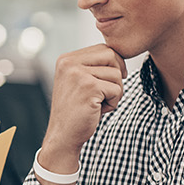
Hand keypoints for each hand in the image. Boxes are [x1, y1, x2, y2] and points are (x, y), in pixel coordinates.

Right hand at [38, 44, 125, 179]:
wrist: (63, 136)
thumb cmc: (75, 110)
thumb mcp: (79, 81)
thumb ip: (92, 65)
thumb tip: (120, 54)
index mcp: (66, 59)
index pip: (103, 48)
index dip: (114, 63)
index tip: (111, 80)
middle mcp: (69, 63)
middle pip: (112, 55)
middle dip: (117, 74)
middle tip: (109, 92)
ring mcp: (78, 75)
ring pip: (117, 74)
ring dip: (115, 92)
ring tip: (99, 103)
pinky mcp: (89, 88)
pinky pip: (117, 89)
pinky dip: (113, 103)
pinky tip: (99, 110)